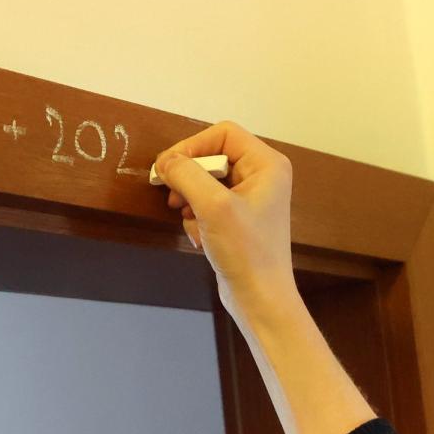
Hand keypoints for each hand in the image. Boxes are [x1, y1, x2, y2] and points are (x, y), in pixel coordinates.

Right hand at [154, 121, 298, 323]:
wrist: (259, 299)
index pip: (222, 134)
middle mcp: (262, 177)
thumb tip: (166, 161)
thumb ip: (186, 174)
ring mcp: (250, 199)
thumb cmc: (247, 252)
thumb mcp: (213, 206)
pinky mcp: (238, 220)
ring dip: (190, 200)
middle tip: (173, 196)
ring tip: (190, 219)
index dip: (192, 146)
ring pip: (205, 182)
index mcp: (267, 165)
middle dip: (189, 178)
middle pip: (212, 157)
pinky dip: (197, 218)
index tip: (168, 168)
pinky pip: (208, 204)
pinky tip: (201, 237)